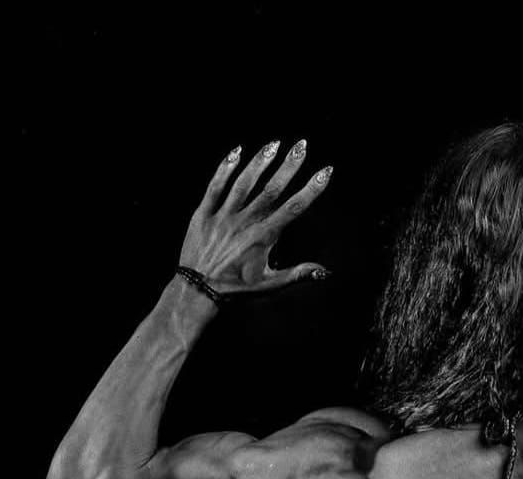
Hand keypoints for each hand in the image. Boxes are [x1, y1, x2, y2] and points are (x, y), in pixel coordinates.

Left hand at [178, 139, 332, 294]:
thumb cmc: (237, 290)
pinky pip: (215, 186)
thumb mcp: (269, 285)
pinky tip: (236, 152)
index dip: (311, 189)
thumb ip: (297, 274)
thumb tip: (324, 271)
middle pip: (271, 189)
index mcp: (263, 238)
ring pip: (244, 183)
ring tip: (274, 143)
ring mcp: (223, 216)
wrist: (198, 290)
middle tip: (302, 144)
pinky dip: (225, 168)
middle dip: (289, 166)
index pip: (293, 208)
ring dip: (260, 162)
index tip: (325, 171)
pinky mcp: (204, 214)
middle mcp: (245, 222)